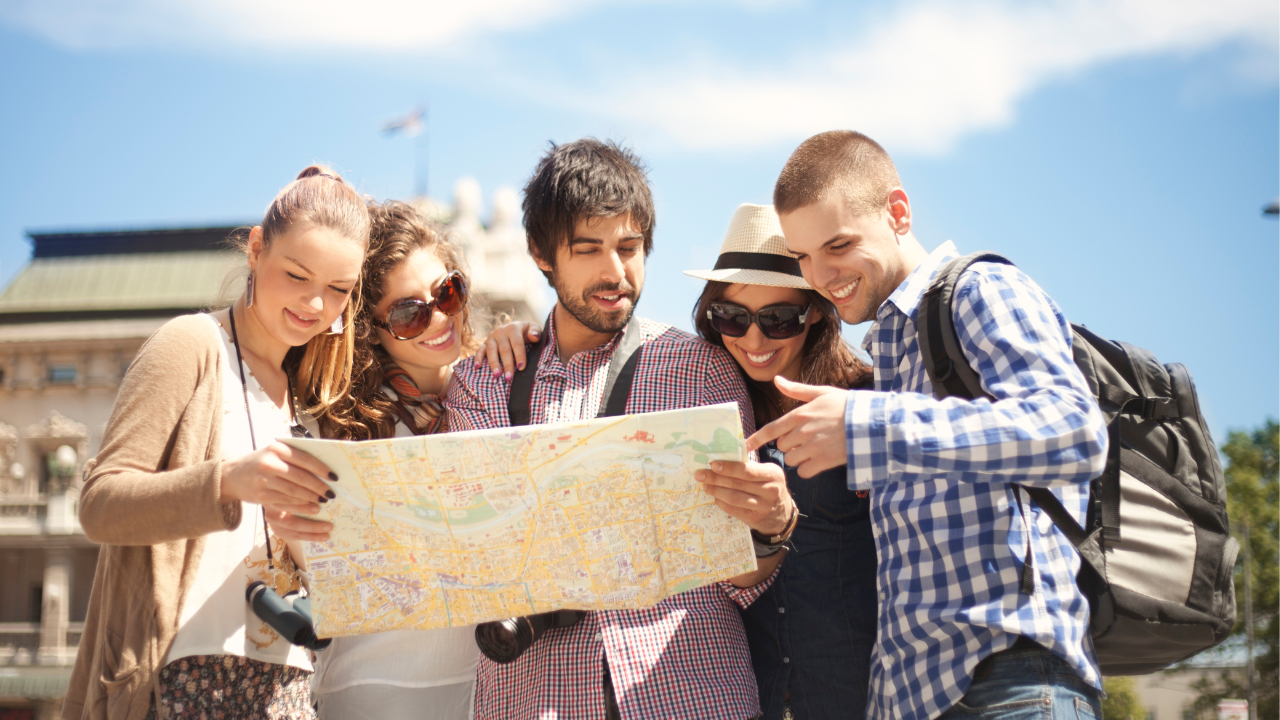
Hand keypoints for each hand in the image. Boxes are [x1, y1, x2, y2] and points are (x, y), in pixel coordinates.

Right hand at [220, 442, 334, 540]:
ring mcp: (264, 480)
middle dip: (319, 487)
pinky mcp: (261, 495)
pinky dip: (299, 505)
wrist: (232, 476)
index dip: (322, 469)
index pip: (305, 459)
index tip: (335, 478)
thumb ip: (295, 456)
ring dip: (311, 498)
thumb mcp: (275, 453)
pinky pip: (285, 501)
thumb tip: (324, 468)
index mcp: (277, 449)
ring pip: (294, 491)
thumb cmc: (261, 462)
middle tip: (331, 494)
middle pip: (301, 477)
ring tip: (323, 500)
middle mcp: (270, 463)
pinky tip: (309, 506)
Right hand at [474, 321, 541, 379]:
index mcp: (513, 328)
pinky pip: (480, 350)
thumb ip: (536, 332)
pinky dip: (477, 358)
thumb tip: (534, 337)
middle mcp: (500, 332)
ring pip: (491, 351)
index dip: (519, 355)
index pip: (517, 343)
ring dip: (493, 363)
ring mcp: (491, 337)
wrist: (516, 328)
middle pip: (504, 349)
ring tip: (497, 375)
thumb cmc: (527, 332)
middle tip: (509, 377)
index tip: (521, 368)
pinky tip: (477, 367)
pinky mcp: (485, 343)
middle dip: (507, 364)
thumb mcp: (533, 328)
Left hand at [695, 460, 793, 535]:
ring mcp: (763, 506)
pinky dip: (721, 502)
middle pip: (737, 483)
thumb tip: (721, 458)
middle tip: (700, 474)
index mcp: (773, 474)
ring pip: (733, 497)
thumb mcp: (767, 473)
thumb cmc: (769, 487)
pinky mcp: (755, 519)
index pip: (747, 470)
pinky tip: (714, 496)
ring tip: (705, 485)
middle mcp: (770, 490)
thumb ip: (749, 466)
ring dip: (716, 490)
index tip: (712, 464)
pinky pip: (733, 509)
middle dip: (716, 478)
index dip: (728, 468)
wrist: (782, 513)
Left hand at [746, 376, 848, 478]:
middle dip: (789, 444)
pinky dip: (808, 468)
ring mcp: (813, 447)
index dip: (755, 439)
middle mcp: (803, 431)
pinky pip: (804, 471)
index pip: (771, 429)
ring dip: (798, 457)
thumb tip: (776, 379)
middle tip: (805, 439)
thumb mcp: (821, 392)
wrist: (872, 422)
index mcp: (800, 414)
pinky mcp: (824, 461)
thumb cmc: (846, 406)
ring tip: (813, 448)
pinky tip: (818, 460)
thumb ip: (796, 390)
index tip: (745, 446)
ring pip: (791, 460)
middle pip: (781, 446)